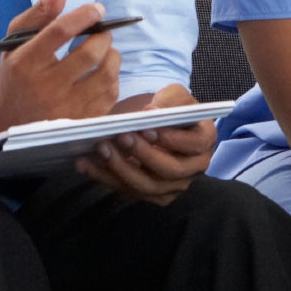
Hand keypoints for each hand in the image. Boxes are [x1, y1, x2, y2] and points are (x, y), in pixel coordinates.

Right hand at [0, 0, 119, 132]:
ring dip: (112, 56)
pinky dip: (112, 78)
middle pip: (90, 53)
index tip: (97, 9)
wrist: (9, 117)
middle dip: (103, 37)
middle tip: (101, 33)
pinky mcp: (80, 121)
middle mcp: (45, 87)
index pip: (61, 31)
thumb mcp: (18, 39)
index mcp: (26, 62)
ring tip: (103, 51)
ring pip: (106, 74)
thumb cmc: (16, 71)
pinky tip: (101, 73)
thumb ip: (42, 10)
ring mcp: (64, 108)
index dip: (84, 15)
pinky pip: (110, 94)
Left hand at [78, 82, 214, 205]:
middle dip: (143, 155)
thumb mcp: (173, 95)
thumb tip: (152, 111)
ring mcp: (174, 185)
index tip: (147, 129)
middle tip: (120, 137)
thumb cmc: (168, 108)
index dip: (172, 140)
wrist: (157, 125)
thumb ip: (169, 99)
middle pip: (170, 170)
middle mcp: (194, 167)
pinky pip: (130, 192)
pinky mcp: (152, 194)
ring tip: (100, 150)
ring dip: (121, 169)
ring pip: (148, 186)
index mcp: (204, 140)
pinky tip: (86, 165)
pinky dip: (106, 179)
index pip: (194, 145)